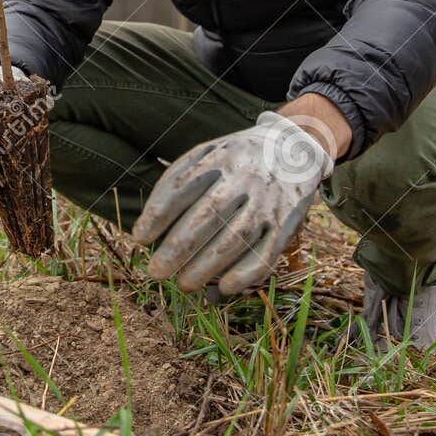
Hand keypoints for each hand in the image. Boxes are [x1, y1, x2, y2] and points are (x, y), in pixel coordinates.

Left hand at [132, 110, 337, 292]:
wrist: (295, 147)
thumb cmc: (237, 158)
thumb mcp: (209, 152)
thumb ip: (180, 179)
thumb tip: (149, 226)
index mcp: (221, 157)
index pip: (184, 186)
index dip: (158, 214)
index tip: (140, 239)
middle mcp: (246, 177)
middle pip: (209, 215)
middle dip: (178, 247)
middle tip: (155, 272)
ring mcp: (268, 200)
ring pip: (236, 237)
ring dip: (206, 266)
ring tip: (183, 284)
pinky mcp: (286, 222)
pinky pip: (267, 252)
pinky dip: (246, 273)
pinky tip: (225, 288)